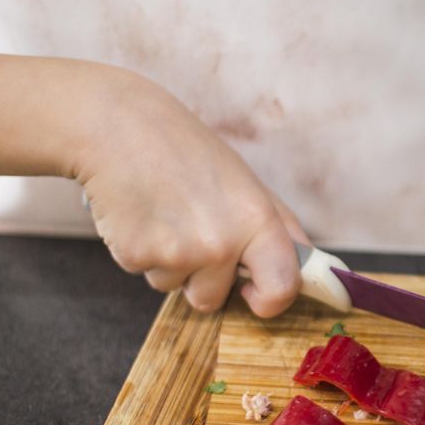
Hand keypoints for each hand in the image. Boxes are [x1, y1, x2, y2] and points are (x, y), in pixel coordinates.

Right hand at [77, 71, 305, 316]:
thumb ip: (279, 230)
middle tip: (191, 228)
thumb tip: (310, 269)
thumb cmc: (186, 151)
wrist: (115, 124)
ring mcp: (177, 252)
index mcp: (258, 220)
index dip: (271, 300)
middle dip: (203, 278)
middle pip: (214, 299)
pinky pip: (145, 273)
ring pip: (176, 287)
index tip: (255, 293)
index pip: (283, 287)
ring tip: (164, 213)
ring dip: (170, 263)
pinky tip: (140, 213)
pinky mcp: (135, 255)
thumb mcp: (247, 184)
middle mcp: (221, 242)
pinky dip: (141, 251)